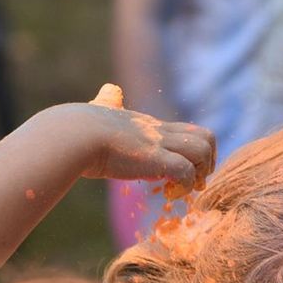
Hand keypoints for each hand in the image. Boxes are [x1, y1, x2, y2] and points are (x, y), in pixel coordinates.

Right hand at [36, 84, 214, 191]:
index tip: (182, 172)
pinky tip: (169, 192)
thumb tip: (107, 89)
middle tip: (191, 181)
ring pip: (203, 150)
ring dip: (199, 173)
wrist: (75, 134)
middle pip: (207, 136)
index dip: (193, 153)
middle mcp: (159, 131)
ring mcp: (158, 143)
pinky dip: (184, 185)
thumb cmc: (80, 129)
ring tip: (182, 188)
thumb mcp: (102, 112)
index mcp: (149, 126)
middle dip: (207, 162)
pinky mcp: (153, 159)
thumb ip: (108, 103)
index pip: (189, 131)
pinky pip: (185, 171)